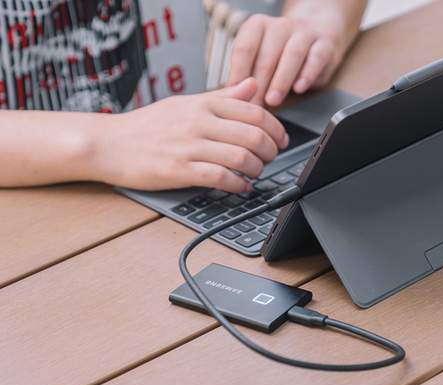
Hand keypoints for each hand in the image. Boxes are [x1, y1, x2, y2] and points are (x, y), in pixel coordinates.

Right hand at [91, 78, 288, 191]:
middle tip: (269, 159)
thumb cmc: (148, 125)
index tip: (280, 140)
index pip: (255, 111)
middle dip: (270, 151)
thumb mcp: (186, 103)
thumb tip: (252, 86)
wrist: (108, 143)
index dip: (276, 129)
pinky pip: (221, 178)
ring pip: (241, 158)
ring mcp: (188, 146)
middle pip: (254, 136)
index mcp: (203, 103)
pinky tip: (241, 188)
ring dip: (256, 170)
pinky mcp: (179, 170)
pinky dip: (238, 186)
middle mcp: (198, 121)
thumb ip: (223, 97)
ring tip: (255, 173)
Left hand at [228, 14, 347, 106]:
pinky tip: (299, 88)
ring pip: (292, 56)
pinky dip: (307, 75)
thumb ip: (248, 75)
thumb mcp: (262, 58)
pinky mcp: (325, 45)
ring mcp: (305, 33)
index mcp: (259, 26)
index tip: (235, 95)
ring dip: (280, 81)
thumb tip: (233, 99)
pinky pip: (316, 58)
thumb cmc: (282, 52)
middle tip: (253, 105)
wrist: (318, 34)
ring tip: (273, 100)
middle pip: (267, 56)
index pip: (244, 48)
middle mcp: (281, 26)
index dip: (238, 74)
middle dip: (258, 85)